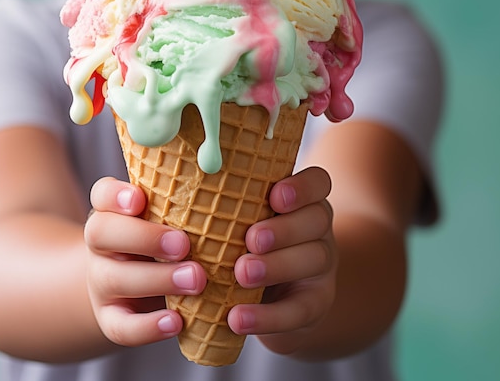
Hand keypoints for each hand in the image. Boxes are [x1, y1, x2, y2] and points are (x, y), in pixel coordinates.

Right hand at [84, 177, 206, 346]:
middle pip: (101, 232)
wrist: (134, 288)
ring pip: (114, 278)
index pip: (102, 194)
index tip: (139, 199)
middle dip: (144, 237)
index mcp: (113, 210)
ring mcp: (101, 281)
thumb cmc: (163, 238)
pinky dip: (148, 327)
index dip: (116, 195)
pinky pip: (121, 326)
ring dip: (157, 279)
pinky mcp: (110, 318)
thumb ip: (185, 201)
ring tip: (197, 279)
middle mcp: (101, 243)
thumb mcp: (167, 216)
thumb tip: (228, 178)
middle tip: (184, 244)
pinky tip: (177, 322)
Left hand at [228, 167, 336, 352]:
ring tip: (242, 274)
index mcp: (301, 199)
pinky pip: (299, 310)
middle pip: (317, 218)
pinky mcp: (314, 304)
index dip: (302, 186)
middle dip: (284, 228)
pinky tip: (238, 318)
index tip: (275, 195)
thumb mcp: (239, 219)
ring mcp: (321, 265)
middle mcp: (317, 227)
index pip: (317, 182)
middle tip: (251, 239)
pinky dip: (268, 317)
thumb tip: (178, 187)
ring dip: (277, 266)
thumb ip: (224, 204)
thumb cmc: (244, 243)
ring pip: (314, 258)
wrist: (273, 297)